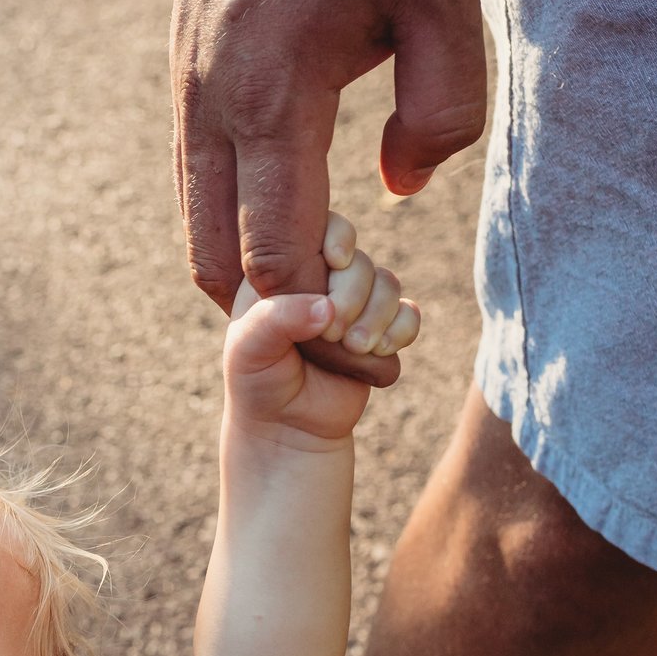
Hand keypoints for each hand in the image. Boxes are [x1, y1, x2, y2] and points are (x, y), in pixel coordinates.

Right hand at [172, 0, 481, 316]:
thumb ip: (441, 110)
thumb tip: (398, 193)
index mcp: (271, 97)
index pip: (274, 257)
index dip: (318, 320)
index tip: (368, 340)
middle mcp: (209, 102)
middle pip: (215, 263)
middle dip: (273, 318)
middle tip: (342, 333)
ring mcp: (185, 86)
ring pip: (197, 221)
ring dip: (251, 267)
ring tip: (327, 278)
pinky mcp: (183, 66)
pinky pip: (199, 172)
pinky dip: (237, 214)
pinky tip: (297, 204)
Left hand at [226, 212, 417, 445]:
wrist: (288, 429)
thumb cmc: (258, 383)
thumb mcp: (248, 350)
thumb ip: (277, 320)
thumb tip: (327, 307)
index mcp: (285, 269)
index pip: (320, 226)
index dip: (337, 238)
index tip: (334, 264)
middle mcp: (322, 280)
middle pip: (360, 259)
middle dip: (354, 294)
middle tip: (334, 334)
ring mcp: (354, 303)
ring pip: (387, 284)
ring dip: (377, 316)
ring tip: (355, 349)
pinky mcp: (380, 331)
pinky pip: (408, 314)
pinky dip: (402, 329)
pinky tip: (380, 350)